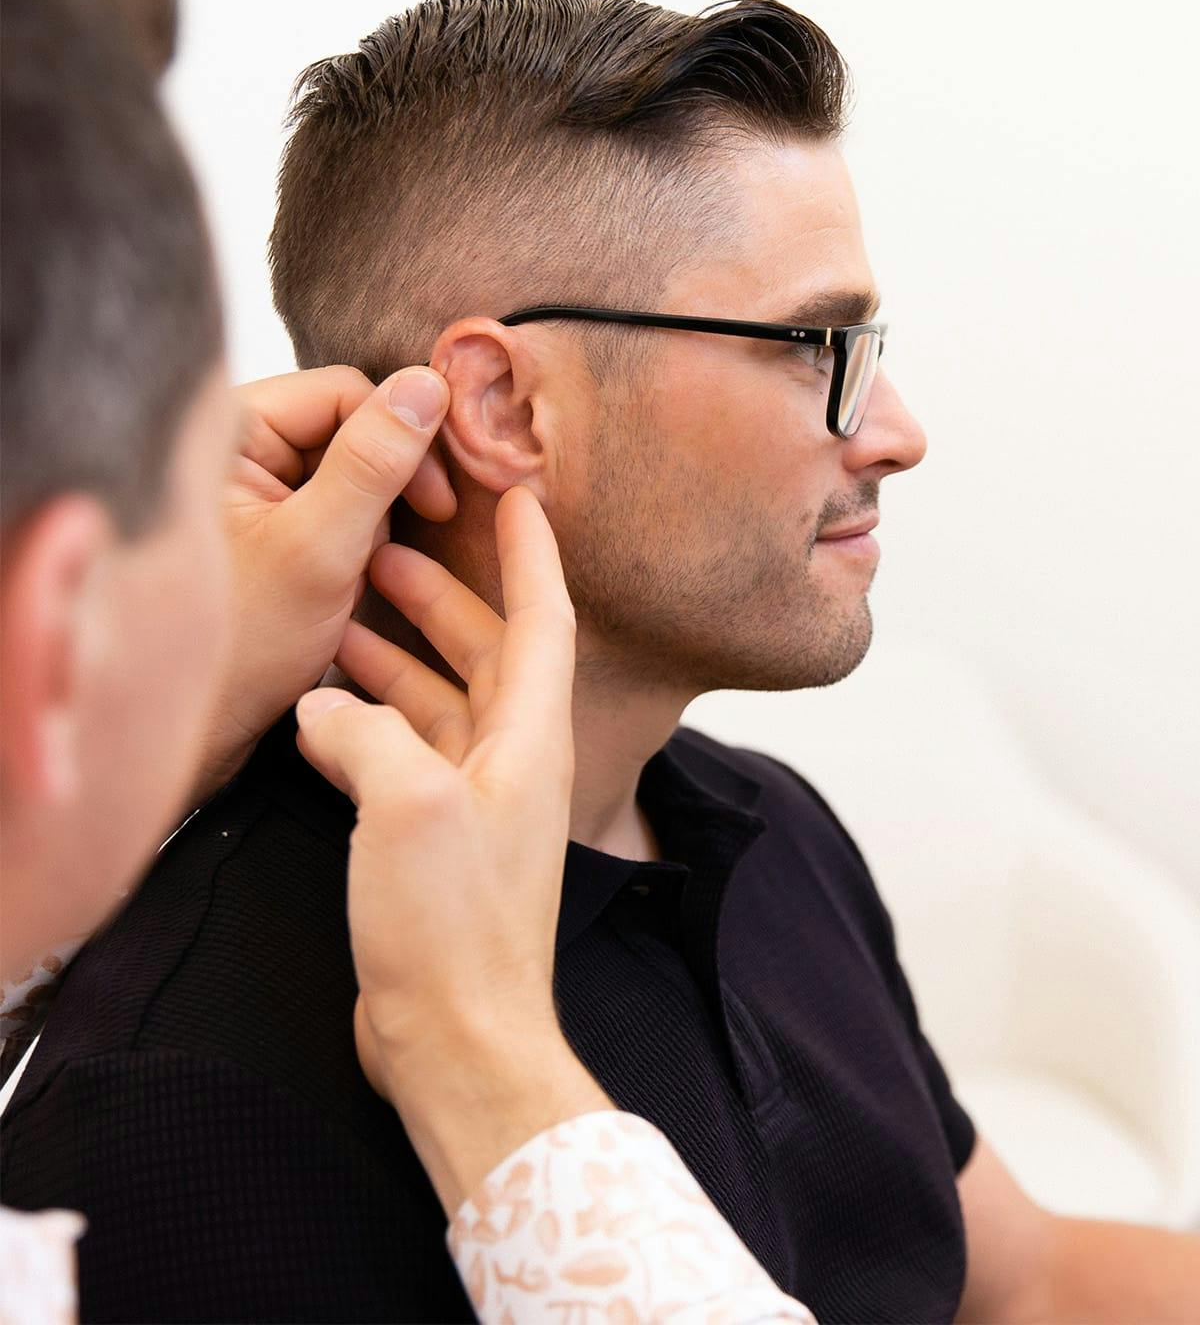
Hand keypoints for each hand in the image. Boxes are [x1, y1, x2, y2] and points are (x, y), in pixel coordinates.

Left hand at [193, 365, 454, 806]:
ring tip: (372, 567)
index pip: (345, 392)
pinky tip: (360, 576)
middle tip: (419, 534)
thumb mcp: (321, 549)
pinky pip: (338, 500)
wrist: (202, 725)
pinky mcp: (269, 519)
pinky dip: (363, 534)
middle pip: (350, 423)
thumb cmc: (244, 645)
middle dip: (392, 479)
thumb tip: (429, 382)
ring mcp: (251, 483)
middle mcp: (233, 444)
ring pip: (351, 465)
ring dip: (380, 512)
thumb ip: (374, 462)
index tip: (438, 504)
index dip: (405, 438)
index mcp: (227, 430)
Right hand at [294, 487, 608, 1212]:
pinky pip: (409, 755)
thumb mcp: (408, 808)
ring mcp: (477, 803)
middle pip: (486, 652)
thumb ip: (366, 735)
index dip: (530, 554)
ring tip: (342, 613)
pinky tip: (323, 706)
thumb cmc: (454, 930)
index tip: (517, 494)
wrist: (460, 1039)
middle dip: (443, 595)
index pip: (543, 620)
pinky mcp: (438, 842)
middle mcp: (514, 763)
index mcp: (531, 740)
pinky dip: (372, 720)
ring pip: (442, 702)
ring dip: (399, 655)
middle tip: (388, 544)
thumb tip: (327, 706)